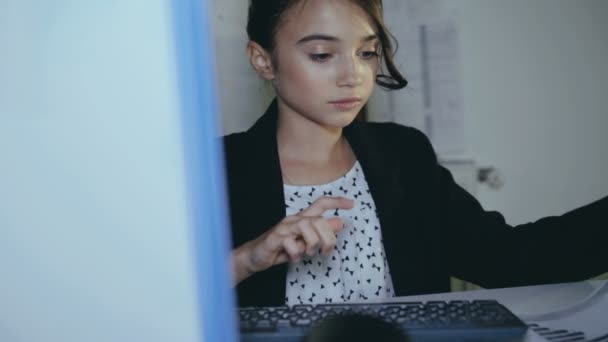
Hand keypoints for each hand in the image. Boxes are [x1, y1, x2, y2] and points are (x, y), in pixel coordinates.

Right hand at [232, 196, 353, 284]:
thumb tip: (340, 223)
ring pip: (306, 227)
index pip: (321, 203)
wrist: (255, 256)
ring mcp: (284, 228)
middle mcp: (294, 220)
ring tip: (308, 254)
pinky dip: (296, 254)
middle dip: (328, 237)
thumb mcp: (305, 241)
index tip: (351, 204)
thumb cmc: (282, 248)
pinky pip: (291, 243)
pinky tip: (294, 259)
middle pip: (318, 220)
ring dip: (312, 244)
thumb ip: (322, 232)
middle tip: (326, 252)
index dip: (336, 202)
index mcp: (302, 218)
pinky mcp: (275, 239)